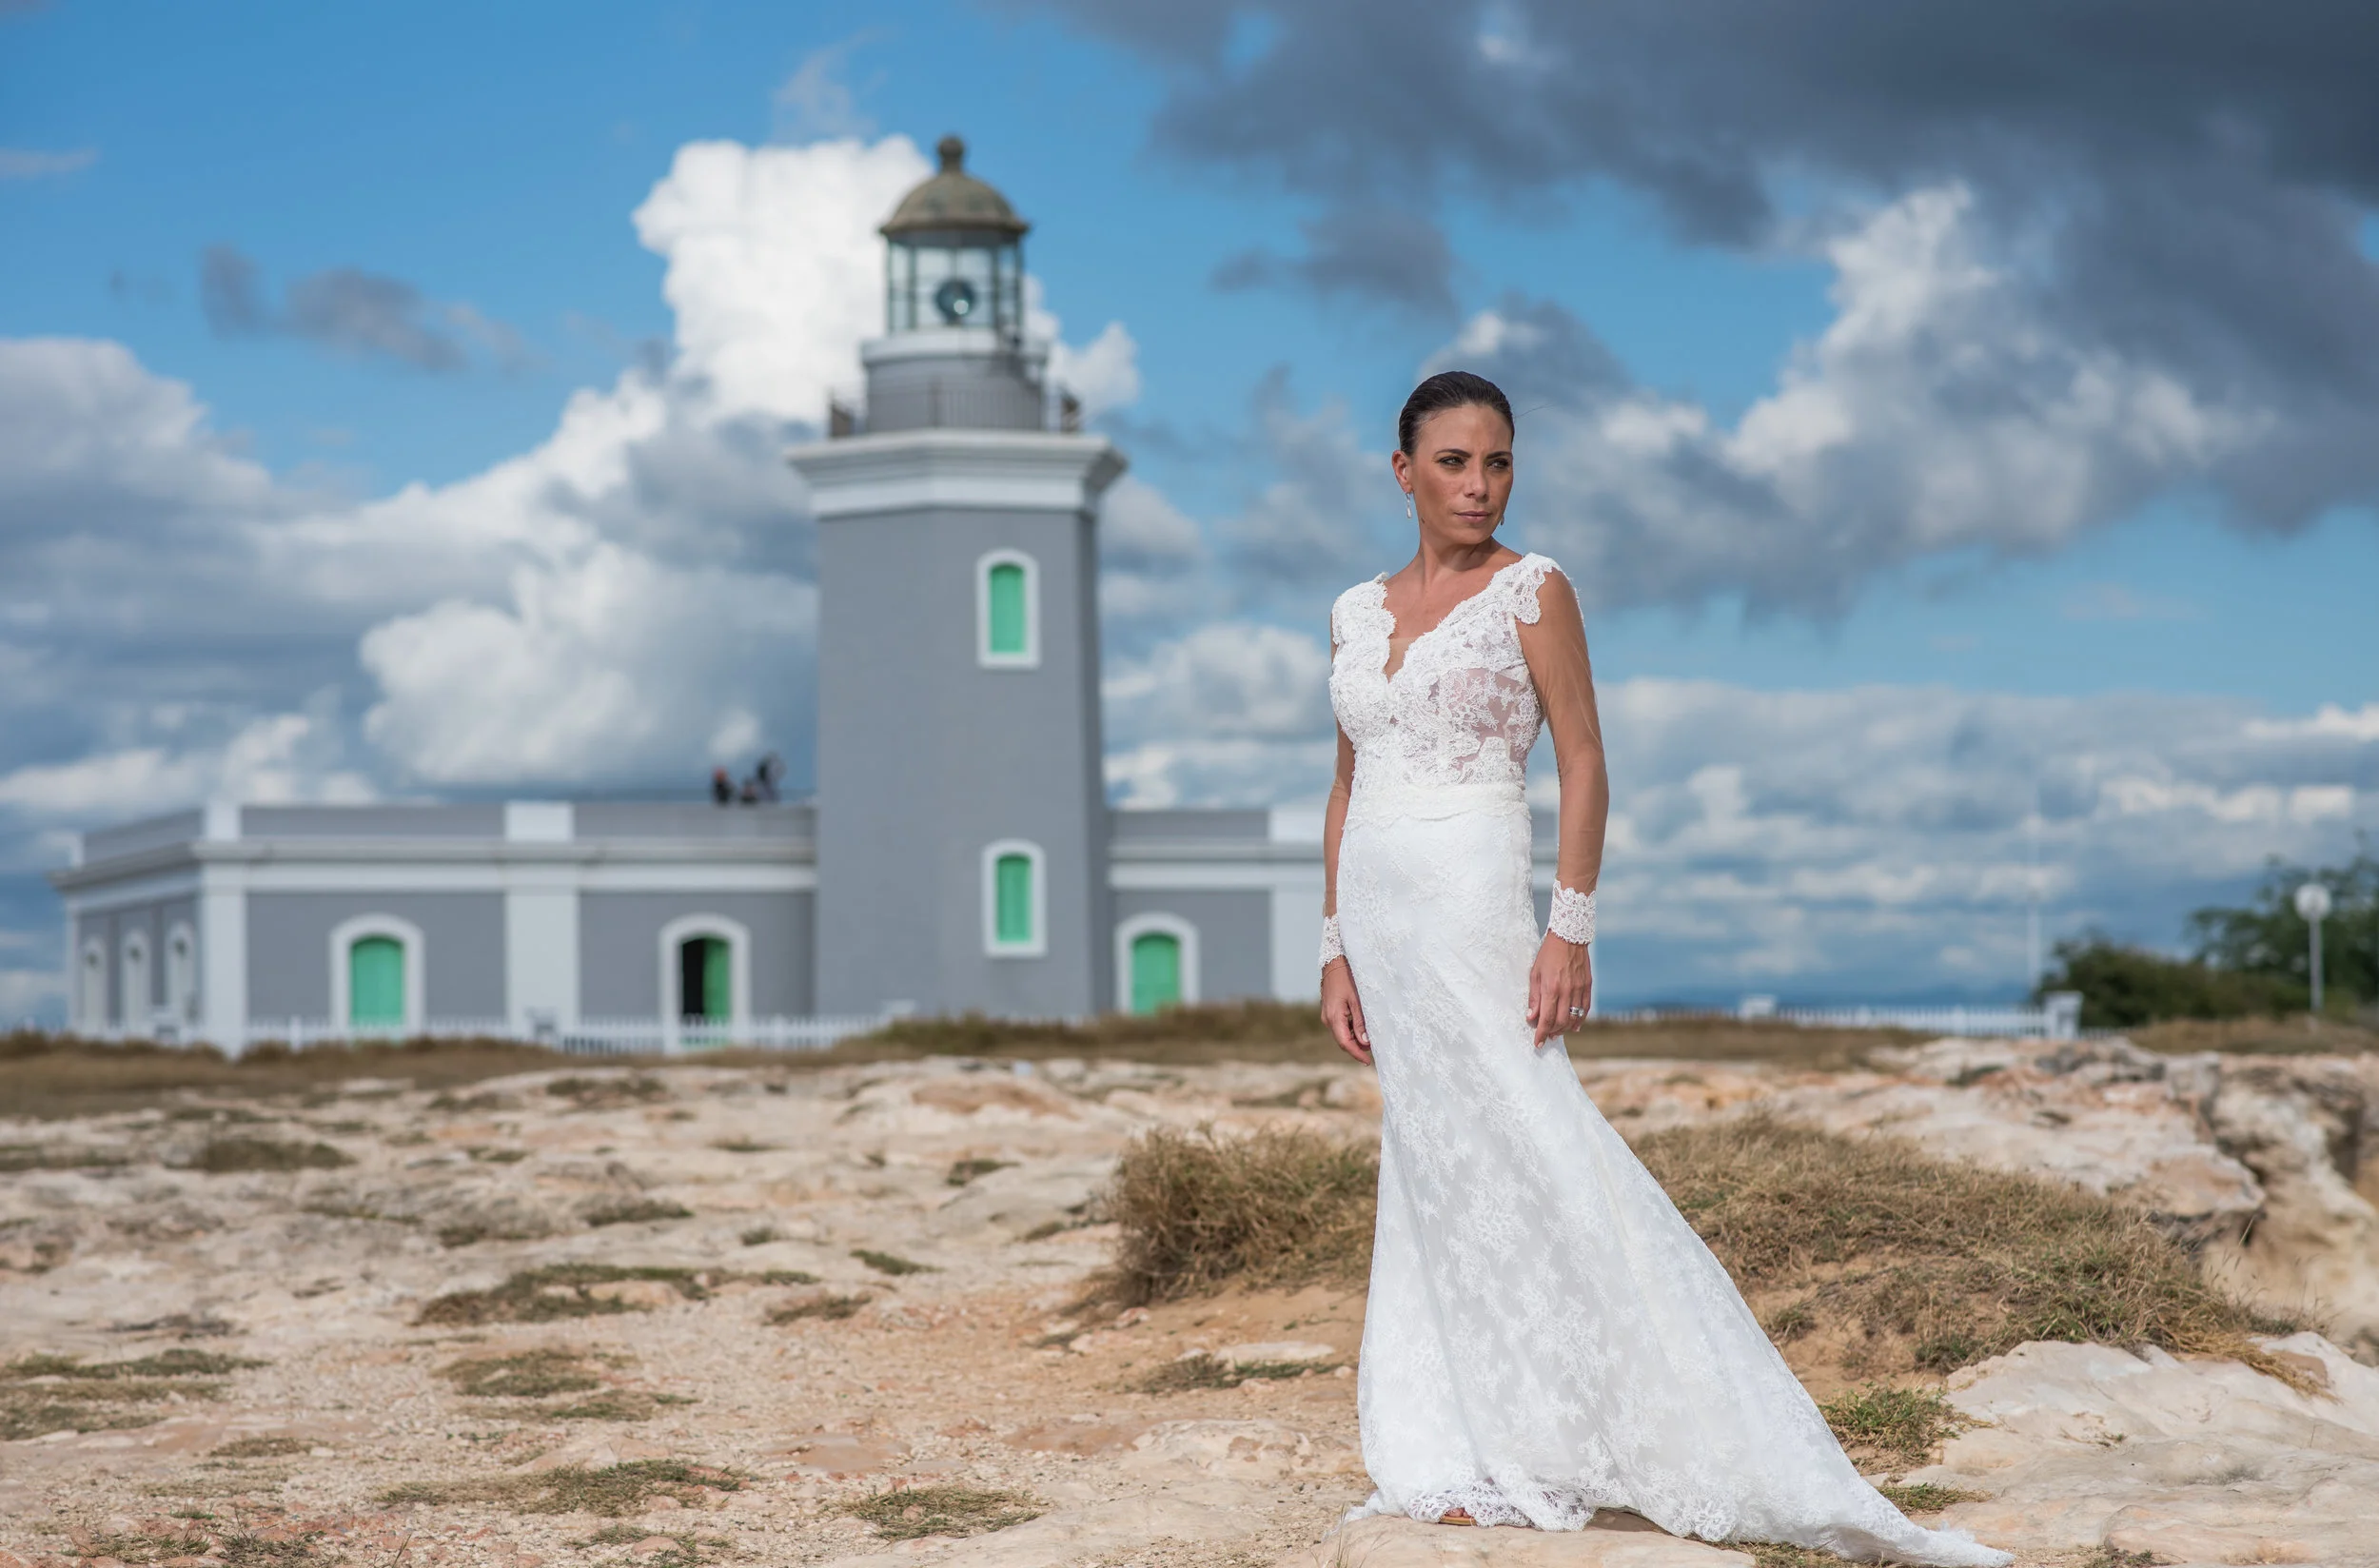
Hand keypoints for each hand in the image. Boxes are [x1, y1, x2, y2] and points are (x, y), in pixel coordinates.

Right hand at [1321, 958, 1371, 1065]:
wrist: (1334, 963)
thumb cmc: (1347, 979)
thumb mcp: (1357, 1001)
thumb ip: (1360, 1022)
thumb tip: (1365, 1042)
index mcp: (1334, 1018)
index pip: (1345, 1043)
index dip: (1357, 1054)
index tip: (1368, 1062)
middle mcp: (1328, 1020)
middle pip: (1343, 1041)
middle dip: (1357, 1048)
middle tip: (1374, 1052)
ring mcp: (1328, 1016)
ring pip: (1342, 1034)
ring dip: (1355, 1039)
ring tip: (1371, 1039)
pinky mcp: (1330, 1011)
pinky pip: (1341, 1026)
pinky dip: (1351, 1030)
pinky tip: (1363, 1028)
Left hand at [1527, 932, 1592, 1047]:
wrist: (1569, 937)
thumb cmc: (1548, 954)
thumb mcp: (1535, 973)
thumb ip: (1534, 997)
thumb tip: (1531, 1017)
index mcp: (1551, 988)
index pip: (1546, 1018)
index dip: (1541, 1033)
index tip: (1537, 1043)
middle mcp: (1566, 991)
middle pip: (1561, 1021)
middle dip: (1552, 1032)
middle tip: (1546, 1037)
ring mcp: (1579, 989)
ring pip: (1574, 1017)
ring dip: (1565, 1028)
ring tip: (1557, 1032)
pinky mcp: (1587, 986)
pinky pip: (1585, 1008)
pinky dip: (1580, 1020)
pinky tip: (1574, 1026)